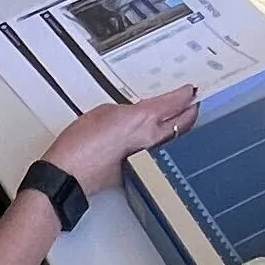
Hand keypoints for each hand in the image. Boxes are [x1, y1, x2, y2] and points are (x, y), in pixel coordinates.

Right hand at [45, 86, 196, 197]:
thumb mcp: (104, 113)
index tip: (191, 90)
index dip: (186, 94)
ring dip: (181, 126)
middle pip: (184, 122)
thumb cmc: (80, 145)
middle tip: (194, 102)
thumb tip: (134, 116)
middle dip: (191, 110)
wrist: (70, 174)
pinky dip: (165, 141)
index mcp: (144, 119)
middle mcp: (152, 138)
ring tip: (182, 117)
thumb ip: (126, 112)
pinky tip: (161, 138)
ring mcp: (149, 156)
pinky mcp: (142, 169)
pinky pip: (160, 150)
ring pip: (175, 137)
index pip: (175, 102)